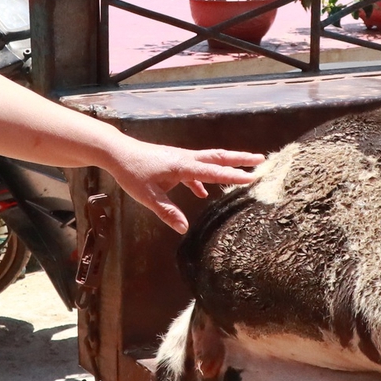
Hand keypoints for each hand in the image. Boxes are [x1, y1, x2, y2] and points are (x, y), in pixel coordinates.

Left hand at [102, 140, 263, 233]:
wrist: (118, 152)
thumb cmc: (132, 172)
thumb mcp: (148, 196)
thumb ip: (167, 212)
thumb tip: (184, 229)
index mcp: (182, 166)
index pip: (212, 172)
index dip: (232, 175)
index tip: (252, 177)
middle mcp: (186, 159)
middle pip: (218, 157)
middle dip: (240, 159)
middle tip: (262, 159)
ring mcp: (181, 158)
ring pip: (209, 161)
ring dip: (227, 164)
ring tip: (244, 170)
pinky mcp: (174, 161)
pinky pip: (195, 170)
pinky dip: (203, 179)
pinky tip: (204, 193)